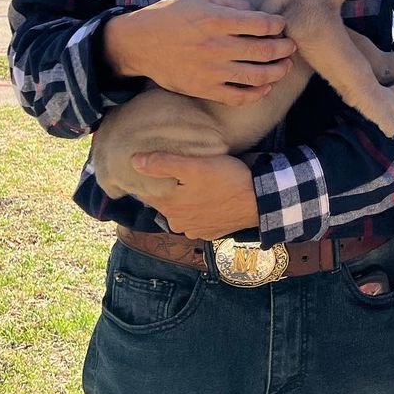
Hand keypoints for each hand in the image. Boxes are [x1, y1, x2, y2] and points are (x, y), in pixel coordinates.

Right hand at [103, 0, 295, 104]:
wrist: (139, 43)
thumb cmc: (170, 16)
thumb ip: (229, 2)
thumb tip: (254, 12)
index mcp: (216, 20)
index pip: (261, 24)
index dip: (277, 25)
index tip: (281, 25)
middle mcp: (217, 46)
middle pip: (264, 50)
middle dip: (284, 48)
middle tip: (291, 46)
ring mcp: (211, 70)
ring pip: (257, 76)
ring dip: (278, 71)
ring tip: (285, 66)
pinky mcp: (204, 89)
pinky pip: (238, 97)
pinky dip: (257, 94)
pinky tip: (266, 87)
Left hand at [129, 152, 260, 238]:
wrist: (260, 200)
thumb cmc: (227, 179)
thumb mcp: (195, 166)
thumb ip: (163, 164)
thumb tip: (133, 161)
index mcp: (169, 206)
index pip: (144, 192)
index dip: (145, 178)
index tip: (147, 165)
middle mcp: (178, 223)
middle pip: (163, 201)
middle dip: (165, 188)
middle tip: (174, 170)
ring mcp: (195, 230)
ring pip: (180, 211)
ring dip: (182, 199)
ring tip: (191, 183)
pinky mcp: (211, 232)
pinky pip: (197, 218)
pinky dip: (198, 209)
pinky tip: (206, 197)